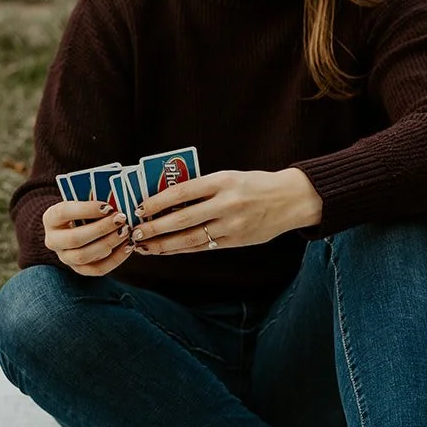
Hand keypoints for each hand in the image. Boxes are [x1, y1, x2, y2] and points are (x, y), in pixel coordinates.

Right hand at [43, 199, 131, 276]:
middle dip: (101, 229)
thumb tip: (115, 202)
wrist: (76, 227)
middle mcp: (53, 240)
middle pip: (75, 239)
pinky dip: (116, 259)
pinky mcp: (80, 270)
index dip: (86, 210)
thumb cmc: (83, 210)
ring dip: (109, 243)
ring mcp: (65, 258)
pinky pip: (97, 269)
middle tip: (120, 219)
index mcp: (51, 218)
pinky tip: (128, 246)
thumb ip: (95, 200)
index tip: (107, 206)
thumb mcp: (83, 201)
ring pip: (84, 256)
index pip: (64, 213)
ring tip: (125, 231)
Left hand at [131, 168, 322, 254]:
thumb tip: (167, 200)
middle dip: (154, 228)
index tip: (139, 208)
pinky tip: (166, 250)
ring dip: (163, 244)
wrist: (290, 199)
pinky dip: (181, 249)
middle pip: (182, 219)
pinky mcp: (236, 241)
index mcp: (222, 182)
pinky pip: (203, 247)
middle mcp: (226, 204)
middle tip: (135, 232)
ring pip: (190, 238)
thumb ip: (202, 187)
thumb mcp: (229, 176)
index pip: (181, 193)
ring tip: (145, 246)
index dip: (157, 202)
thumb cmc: (254, 184)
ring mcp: (232, 225)